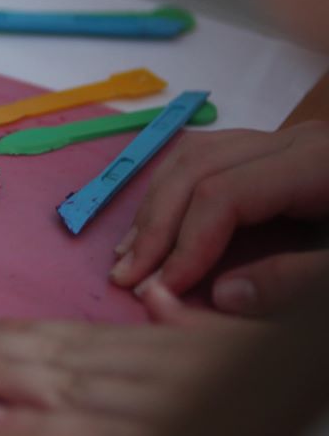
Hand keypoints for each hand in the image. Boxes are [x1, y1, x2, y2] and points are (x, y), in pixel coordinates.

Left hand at [0, 283, 255, 435]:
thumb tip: (155, 295)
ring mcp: (151, 418)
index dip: (18, 331)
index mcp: (165, 354)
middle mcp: (152, 379)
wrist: (314, 402)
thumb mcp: (245, 350)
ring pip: (59, 391)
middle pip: (55, 360)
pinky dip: (33, 429)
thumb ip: (194, 328)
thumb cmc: (276, 388)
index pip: (76, 339)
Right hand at [110, 122, 328, 311]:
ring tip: (130, 254)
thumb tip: (221, 293)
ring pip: (191, 158)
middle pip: (196, 169)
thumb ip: (295, 280)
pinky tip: (156, 225)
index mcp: (316, 163)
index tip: (163, 288)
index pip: (223, 194)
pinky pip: (204, 159)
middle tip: (126, 276)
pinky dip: (171, 192)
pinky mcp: (273, 154)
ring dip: (154, 208)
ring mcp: (279, 142)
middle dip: (155, 227)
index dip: (186, 244)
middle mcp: (292, 141)